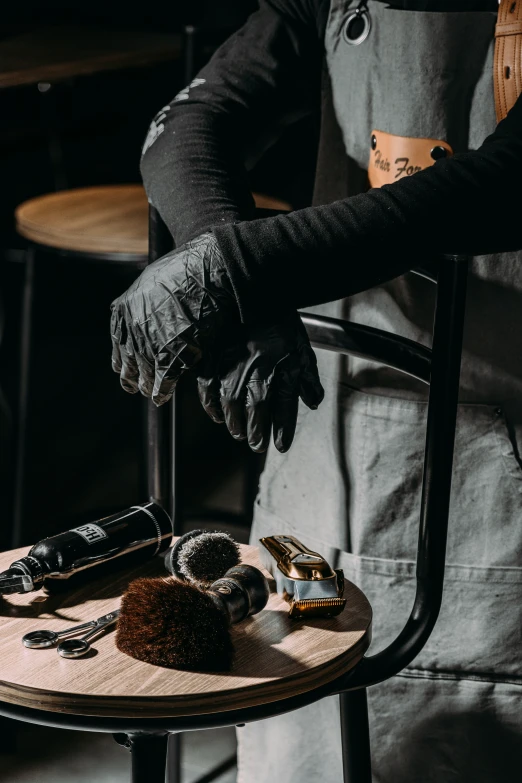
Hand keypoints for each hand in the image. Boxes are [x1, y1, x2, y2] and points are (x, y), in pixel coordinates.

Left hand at [110, 233, 235, 405]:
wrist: (205, 274)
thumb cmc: (184, 272)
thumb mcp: (148, 282)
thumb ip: (139, 302)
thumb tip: (136, 310)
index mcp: (123, 313)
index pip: (118, 346)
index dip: (123, 361)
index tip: (127, 369)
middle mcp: (131, 332)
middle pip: (128, 365)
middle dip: (133, 379)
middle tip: (137, 386)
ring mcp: (149, 346)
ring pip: (144, 376)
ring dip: (148, 388)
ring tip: (153, 394)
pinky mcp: (169, 357)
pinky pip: (162, 382)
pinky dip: (162, 392)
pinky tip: (163, 397)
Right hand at [197, 313, 323, 452]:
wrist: (254, 289)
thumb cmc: (280, 320)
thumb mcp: (301, 347)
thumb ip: (308, 376)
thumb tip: (314, 401)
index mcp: (282, 365)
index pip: (284, 407)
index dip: (282, 429)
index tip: (281, 445)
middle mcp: (257, 368)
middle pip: (255, 410)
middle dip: (256, 431)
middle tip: (255, 444)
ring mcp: (233, 363)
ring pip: (230, 402)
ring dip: (235, 422)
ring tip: (238, 432)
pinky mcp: (213, 356)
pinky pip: (208, 386)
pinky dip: (210, 404)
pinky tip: (216, 414)